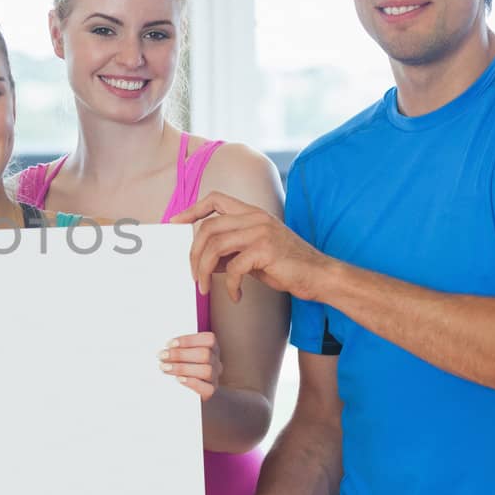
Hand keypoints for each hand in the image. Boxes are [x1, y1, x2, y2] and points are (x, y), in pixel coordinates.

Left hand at [159, 331, 221, 399]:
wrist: (191, 390)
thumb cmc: (183, 364)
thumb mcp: (182, 353)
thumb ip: (177, 349)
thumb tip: (165, 349)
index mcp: (212, 347)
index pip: (208, 339)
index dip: (189, 340)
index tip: (169, 344)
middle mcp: (215, 361)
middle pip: (205, 354)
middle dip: (181, 354)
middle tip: (162, 356)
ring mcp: (215, 376)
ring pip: (206, 370)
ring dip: (182, 368)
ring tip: (165, 367)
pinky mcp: (211, 390)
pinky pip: (207, 388)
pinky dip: (192, 383)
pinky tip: (179, 379)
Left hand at [172, 192, 327, 303]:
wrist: (319, 275)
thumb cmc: (287, 266)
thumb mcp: (253, 255)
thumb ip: (230, 251)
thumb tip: (204, 260)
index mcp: (252, 213)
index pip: (215, 199)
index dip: (192, 209)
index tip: (175, 222)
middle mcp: (255, 217)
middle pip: (208, 227)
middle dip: (193, 254)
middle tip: (193, 276)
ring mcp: (261, 231)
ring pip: (215, 245)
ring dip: (204, 271)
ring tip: (205, 288)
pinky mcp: (266, 250)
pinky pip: (233, 267)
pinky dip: (229, 285)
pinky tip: (235, 295)